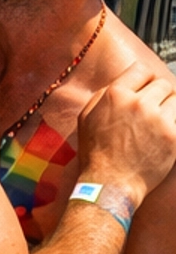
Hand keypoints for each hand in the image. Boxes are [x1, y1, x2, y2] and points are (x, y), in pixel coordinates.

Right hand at [77, 53, 175, 203]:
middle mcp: (138, 103)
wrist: (111, 183)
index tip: (147, 87)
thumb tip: (123, 83)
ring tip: (161, 121)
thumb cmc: (96, 152)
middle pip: (163, 84)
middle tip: (156, 107)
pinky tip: (165, 135)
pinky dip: (173, 125)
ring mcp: (158, 119)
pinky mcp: (172, 137)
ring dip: (170, 108)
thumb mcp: (87, 116)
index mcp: (115, 94)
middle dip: (160, 94)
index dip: (145, 78)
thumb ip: (105, 94)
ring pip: (175, 99)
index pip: (141, 70)